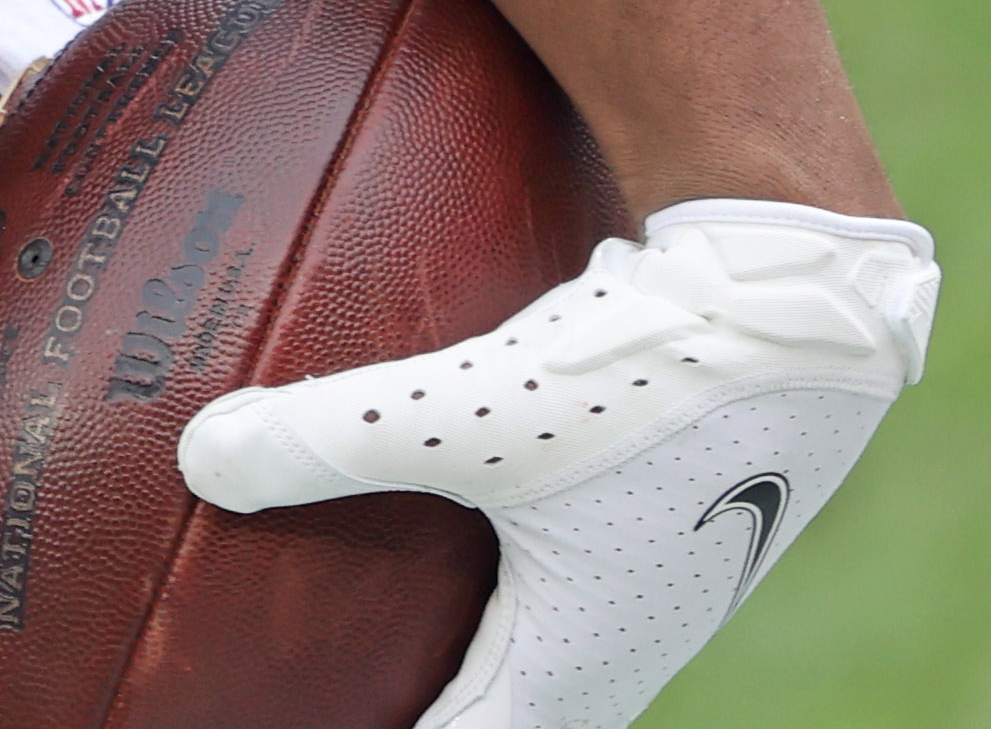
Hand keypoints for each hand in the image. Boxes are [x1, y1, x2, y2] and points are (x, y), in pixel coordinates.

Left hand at [180, 202, 934, 728]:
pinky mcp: (660, 491)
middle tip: (348, 683)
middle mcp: (630, 626)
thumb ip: (328, 436)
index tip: (306, 721)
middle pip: (513, 701)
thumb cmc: (640, 379)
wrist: (789, 304)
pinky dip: (493, 543)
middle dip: (433, 703)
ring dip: (471, 635)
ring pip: (546, 628)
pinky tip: (437, 481)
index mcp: (586, 647)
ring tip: (381, 617)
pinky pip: (560, 540)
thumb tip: (202, 460)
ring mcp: (655, 561)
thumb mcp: (466, 409)